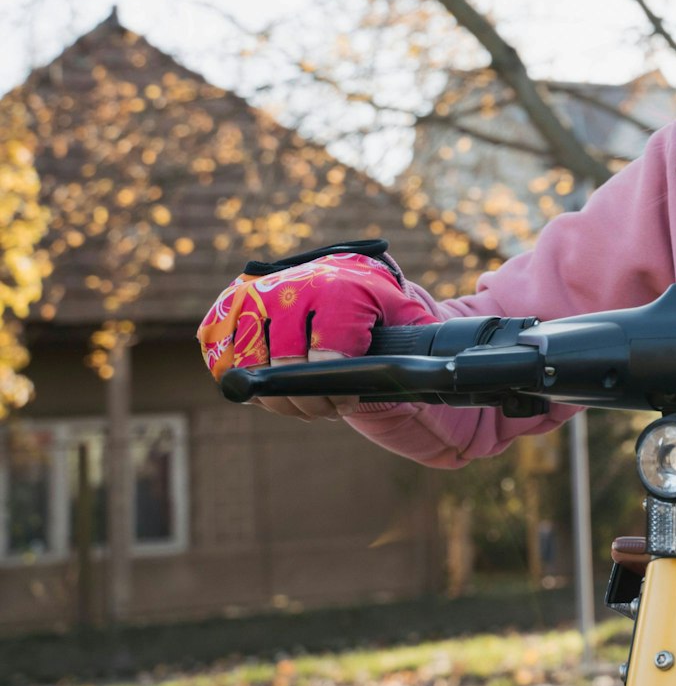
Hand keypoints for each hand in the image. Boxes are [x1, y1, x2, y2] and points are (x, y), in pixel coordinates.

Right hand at [197, 249, 434, 417]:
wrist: (343, 277)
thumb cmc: (379, 305)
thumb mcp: (409, 316)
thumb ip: (423, 336)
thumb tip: (444, 367)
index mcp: (338, 288)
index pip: (326, 354)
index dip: (336, 389)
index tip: (348, 399)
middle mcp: (291, 286)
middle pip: (283, 363)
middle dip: (307, 398)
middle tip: (327, 408)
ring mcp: (254, 296)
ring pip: (248, 364)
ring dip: (274, 394)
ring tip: (301, 401)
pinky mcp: (227, 310)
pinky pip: (220, 355)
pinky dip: (243, 378)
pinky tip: (272, 387)